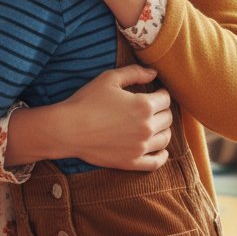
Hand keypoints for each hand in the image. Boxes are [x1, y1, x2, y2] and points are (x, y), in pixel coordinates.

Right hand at [53, 65, 172, 170]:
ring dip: (163, 129)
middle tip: (153, 107)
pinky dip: (162, 156)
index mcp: (144, 105)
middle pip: (168, 118)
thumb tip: (154, 73)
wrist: (68, 129)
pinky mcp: (131, 162)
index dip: (161, 94)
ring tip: (155, 125)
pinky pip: (156, 162)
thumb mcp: (109, 78)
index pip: (166, 99)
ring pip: (165, 138)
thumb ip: (135, 73)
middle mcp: (147, 127)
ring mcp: (140, 147)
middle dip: (163, 110)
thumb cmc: (87, 100)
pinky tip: (161, 149)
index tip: (155, 92)